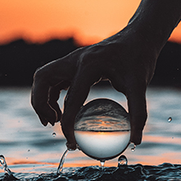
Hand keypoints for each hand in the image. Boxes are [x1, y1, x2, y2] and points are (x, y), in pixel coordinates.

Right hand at [31, 27, 159, 149]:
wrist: (139, 37)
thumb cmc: (139, 59)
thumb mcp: (140, 85)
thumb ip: (138, 113)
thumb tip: (136, 141)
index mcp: (89, 65)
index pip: (71, 100)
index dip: (67, 125)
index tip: (72, 143)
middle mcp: (75, 59)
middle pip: (42, 79)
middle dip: (40, 104)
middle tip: (52, 123)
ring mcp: (72, 59)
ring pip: (43, 77)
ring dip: (42, 98)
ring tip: (54, 120)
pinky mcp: (74, 62)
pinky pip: (53, 78)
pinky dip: (50, 94)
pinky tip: (61, 109)